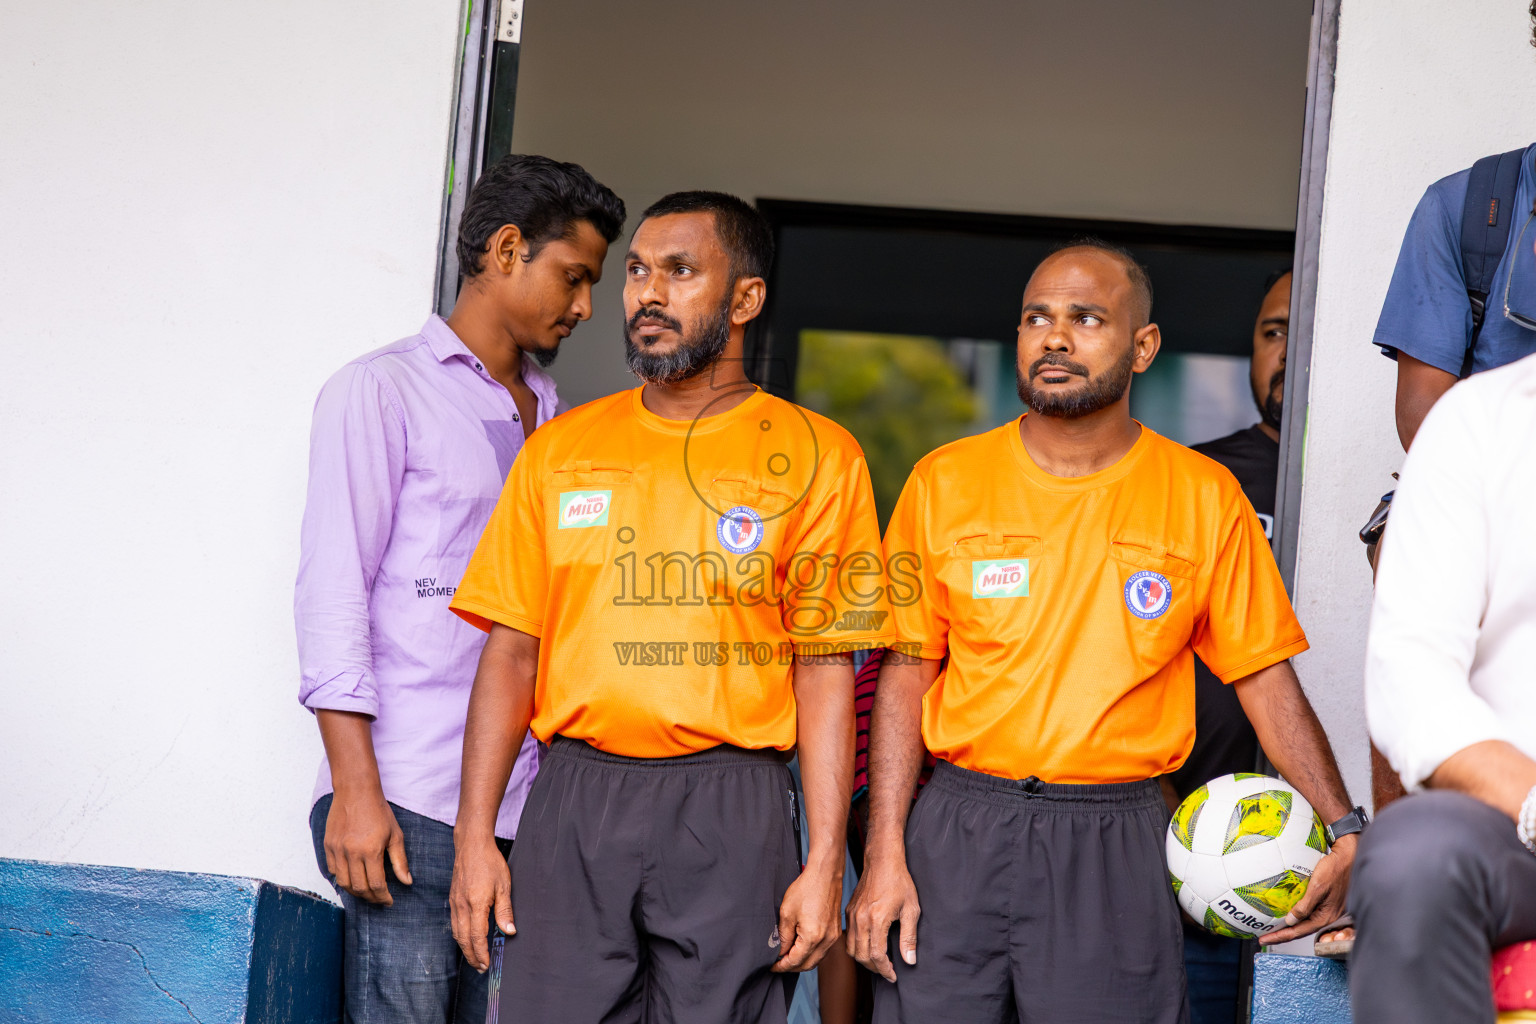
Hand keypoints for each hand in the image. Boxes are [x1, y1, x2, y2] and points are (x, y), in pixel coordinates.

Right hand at [323, 788, 409, 905]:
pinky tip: (352, 879)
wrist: (356, 791)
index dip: (383, 897)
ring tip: (367, 893)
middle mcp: (351, 852)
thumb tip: (407, 882)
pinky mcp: (328, 845)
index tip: (389, 901)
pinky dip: (342, 879)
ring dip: (356, 892)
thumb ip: (400, 861)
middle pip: (359, 888)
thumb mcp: (395, 835)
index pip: (376, 885)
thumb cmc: (379, 811)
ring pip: (343, 883)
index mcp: (371, 850)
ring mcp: (337, 849)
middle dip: (371, 898)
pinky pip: (333, 870)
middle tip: (379, 899)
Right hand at [450, 831, 512, 971]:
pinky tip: (466, 939)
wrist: (471, 845)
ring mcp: (454, 902)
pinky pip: (454, 923)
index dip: (481, 953)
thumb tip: (509, 931)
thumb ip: (505, 910)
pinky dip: (459, 936)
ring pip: (456, 933)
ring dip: (465, 948)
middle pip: (464, 939)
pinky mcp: (452, 899)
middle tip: (481, 968)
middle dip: (472, 956)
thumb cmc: (490, 862)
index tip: (487, 964)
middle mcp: (461, 906)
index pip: (477, 937)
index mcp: (475, 904)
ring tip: (474, 958)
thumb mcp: (504, 885)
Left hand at [772, 862, 842, 972]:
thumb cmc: (806, 889)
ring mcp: (833, 937)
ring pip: (816, 960)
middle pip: (807, 965)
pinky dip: (811, 954)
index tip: (772, 966)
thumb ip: (783, 936)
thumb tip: (780, 952)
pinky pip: (823, 951)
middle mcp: (826, 941)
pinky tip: (801, 948)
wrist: (826, 874)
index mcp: (813, 937)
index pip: (795, 961)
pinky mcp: (835, 932)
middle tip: (778, 963)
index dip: (782, 966)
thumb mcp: (787, 913)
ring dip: (802, 961)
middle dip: (791, 967)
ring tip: (787, 956)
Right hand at [845, 850, 919, 981]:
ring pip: (851, 948)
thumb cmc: (899, 881)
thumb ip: (909, 937)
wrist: (882, 860)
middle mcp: (861, 919)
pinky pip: (848, 937)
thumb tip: (909, 960)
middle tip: (888, 970)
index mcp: (877, 919)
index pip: (876, 955)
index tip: (893, 976)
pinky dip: (857, 947)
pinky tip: (869, 946)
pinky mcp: (848, 911)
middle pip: (861, 956)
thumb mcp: (911, 909)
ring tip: (878, 961)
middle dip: (875, 968)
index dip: (885, 970)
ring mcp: (852, 915)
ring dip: (864, 959)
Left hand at [1261, 834, 1355, 944]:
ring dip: (1288, 928)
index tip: (1265, 939)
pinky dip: (1295, 917)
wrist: (1347, 859)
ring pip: (1304, 924)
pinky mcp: (1325, 903)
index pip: (1298, 932)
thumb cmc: (1335, 870)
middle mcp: (1326, 917)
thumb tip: (1290, 920)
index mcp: (1325, 917)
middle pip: (1300, 931)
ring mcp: (1326, 911)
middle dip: (1281, 935)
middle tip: (1264, 937)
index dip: (1280, 936)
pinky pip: (1307, 914)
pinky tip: (1286, 914)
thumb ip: (1305, 906)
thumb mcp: (1318, 888)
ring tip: (1272, 929)